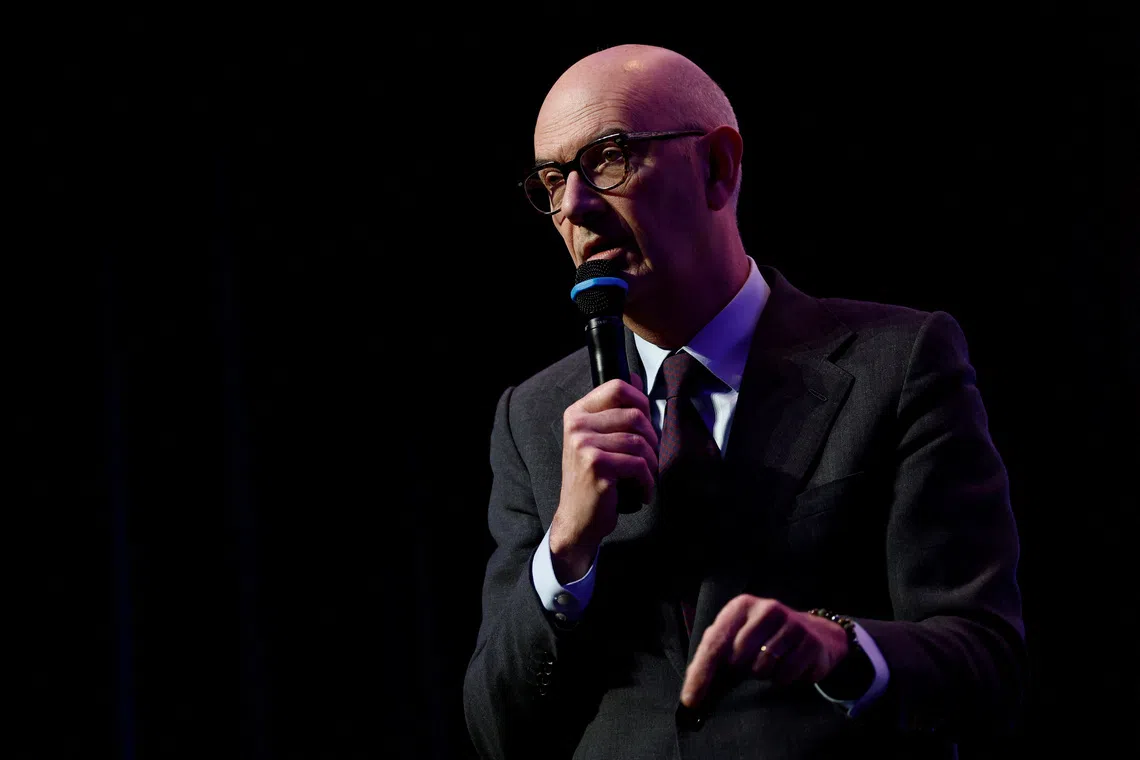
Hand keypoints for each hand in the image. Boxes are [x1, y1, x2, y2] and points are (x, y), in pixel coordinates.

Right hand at [549, 375, 657, 580]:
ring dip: (651, 463)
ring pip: (640, 441)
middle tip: (649, 459)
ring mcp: (584, 445)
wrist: (577, 519)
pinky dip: (647, 481)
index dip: (641, 401)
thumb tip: (634, 377)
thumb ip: (613, 412)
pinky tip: (643, 492)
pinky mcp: (597, 466)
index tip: (647, 424)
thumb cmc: (593, 480)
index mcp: (577, 414)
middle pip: (635, 415)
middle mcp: (577, 426)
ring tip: (646, 477)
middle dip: (652, 439)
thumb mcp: (597, 440)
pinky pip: (639, 464)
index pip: (616, 387)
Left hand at [680, 595, 848, 707]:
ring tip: (768, 665)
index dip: (701, 674)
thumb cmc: (763, 640)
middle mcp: (767, 609)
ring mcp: (792, 624)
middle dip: (738, 672)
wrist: (814, 634)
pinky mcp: (811, 642)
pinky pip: (785, 675)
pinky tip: (786, 668)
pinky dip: (781, 680)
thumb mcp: (736, 640)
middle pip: (738, 657)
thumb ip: (712, 661)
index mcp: (741, 607)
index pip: (714, 644)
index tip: (691, 701)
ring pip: (762, 667)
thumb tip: (692, 697)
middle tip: (746, 669)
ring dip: (762, 675)